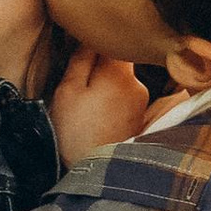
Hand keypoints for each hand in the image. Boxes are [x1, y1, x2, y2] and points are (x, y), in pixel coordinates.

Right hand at [50, 43, 152, 163]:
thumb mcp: (68, 90)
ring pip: (121, 82)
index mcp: (120, 73)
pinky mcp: (140, 120)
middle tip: (80, 84)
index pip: (115, 41)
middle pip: (119, 62)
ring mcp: (142, 104)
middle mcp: (138, 84)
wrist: (93, 173)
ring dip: (106, 87)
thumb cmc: (75, 130)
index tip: (82, 50)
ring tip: (87, 106)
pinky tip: (98, 117)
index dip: (97, 41)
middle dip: (101, 68)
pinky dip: (112, 104)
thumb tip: (89, 38)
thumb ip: (81, 59)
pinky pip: (125, 101)